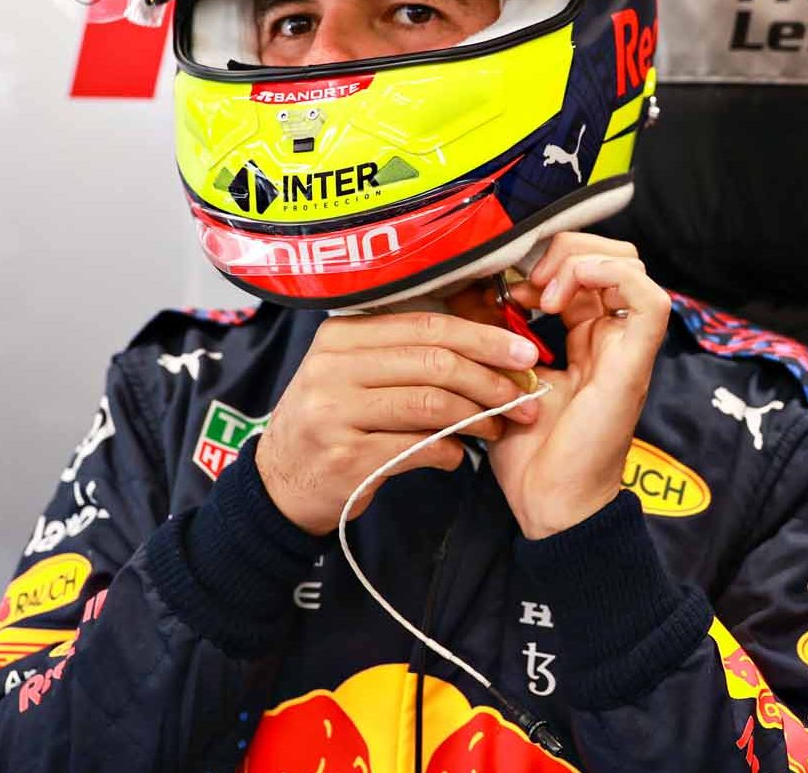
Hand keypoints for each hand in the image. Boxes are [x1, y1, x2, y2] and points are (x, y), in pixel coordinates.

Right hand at [254, 311, 543, 534]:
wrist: (281, 482)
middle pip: (434, 361)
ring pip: (431, 404)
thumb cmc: (334, 420)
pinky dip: (450, 452)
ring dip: (478, 417)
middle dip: (491, 379)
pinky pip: (418, 448)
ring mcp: (335, 413)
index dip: (484, 337)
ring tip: (500, 427)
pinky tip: (458, 456)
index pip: (427, 325)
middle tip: (526, 396)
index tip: (524, 351)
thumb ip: (408, 353)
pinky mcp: (346, 457)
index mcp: (341, 335)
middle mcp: (333, 368)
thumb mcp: (355, 373)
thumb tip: (491, 342)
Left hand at [480, 233, 670, 538]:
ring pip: (630, 264)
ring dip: (579, 261)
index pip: (584, 270)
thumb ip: (504, 337)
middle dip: (565, 249)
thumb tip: (479, 291)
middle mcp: (612, 337)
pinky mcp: (634, 363)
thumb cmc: (530, 455)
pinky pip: (648, 298)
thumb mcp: (507, 378)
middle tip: (525, 281)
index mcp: (587, 339)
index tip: (504, 285)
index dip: (545, 261)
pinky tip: (558, 299)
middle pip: (612, 255)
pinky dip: (605, 278)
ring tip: (541, 292)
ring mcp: (627, 348)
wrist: (549, 504)